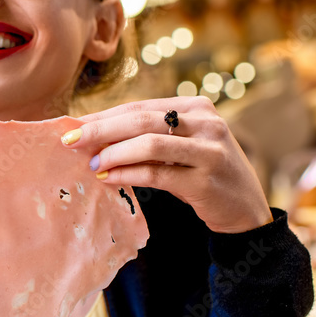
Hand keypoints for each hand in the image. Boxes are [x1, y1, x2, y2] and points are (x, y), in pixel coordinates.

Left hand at [62, 97, 272, 233]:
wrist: (245, 210)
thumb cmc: (203, 173)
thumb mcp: (181, 146)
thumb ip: (147, 136)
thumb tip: (92, 134)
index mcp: (196, 106)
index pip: (140, 106)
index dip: (103, 115)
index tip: (73, 124)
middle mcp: (206, 123)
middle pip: (140, 120)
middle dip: (100, 130)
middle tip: (70, 140)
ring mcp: (209, 151)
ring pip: (148, 144)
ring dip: (113, 153)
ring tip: (92, 164)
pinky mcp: (206, 180)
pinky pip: (157, 174)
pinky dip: (127, 175)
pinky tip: (108, 179)